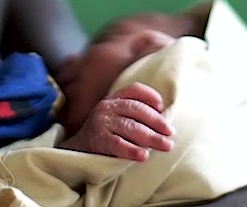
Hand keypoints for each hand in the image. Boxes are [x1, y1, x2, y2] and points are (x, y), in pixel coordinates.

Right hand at [60, 83, 174, 161]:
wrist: (76, 152)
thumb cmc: (104, 135)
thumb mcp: (115, 118)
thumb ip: (133, 115)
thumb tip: (164, 122)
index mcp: (113, 99)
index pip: (134, 90)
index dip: (150, 96)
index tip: (163, 106)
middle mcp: (107, 107)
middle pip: (137, 109)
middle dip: (157, 121)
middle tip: (171, 133)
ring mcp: (101, 122)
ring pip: (131, 127)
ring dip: (152, 138)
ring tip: (166, 146)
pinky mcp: (98, 140)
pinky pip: (118, 145)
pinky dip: (132, 150)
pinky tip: (144, 156)